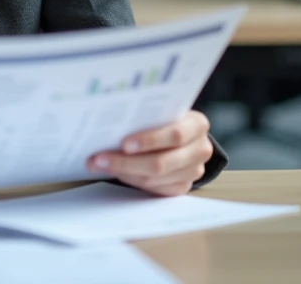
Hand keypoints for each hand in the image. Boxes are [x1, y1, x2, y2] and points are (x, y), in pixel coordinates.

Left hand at [86, 111, 213, 195]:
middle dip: (127, 162)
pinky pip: (155, 189)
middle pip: (162, 162)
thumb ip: (147, 117)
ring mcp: (194, 171)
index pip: (175, 135)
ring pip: (154, 179)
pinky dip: (132, 181)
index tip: (124, 144)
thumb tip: (109, 125)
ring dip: (124, 172)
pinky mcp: (184, 186)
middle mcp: (201, 149)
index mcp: (197, 124)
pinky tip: (115, 171)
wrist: (185, 135)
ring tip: (99, 165)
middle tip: (100, 158)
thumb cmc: (167, 119)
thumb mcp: (163, 112)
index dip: (149, 140)